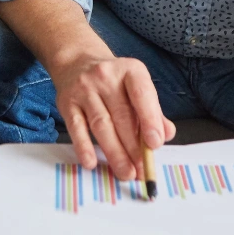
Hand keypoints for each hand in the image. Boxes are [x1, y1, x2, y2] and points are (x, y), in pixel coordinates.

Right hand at [51, 54, 175, 180]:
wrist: (77, 61)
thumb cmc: (114, 81)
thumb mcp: (136, 86)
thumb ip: (153, 110)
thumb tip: (166, 134)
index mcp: (129, 70)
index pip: (141, 93)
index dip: (149, 119)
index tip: (155, 144)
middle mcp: (105, 76)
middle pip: (121, 115)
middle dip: (133, 147)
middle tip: (142, 170)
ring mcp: (84, 88)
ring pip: (101, 124)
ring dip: (115, 152)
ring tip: (126, 172)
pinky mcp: (67, 102)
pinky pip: (76, 127)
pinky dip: (84, 146)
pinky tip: (92, 163)